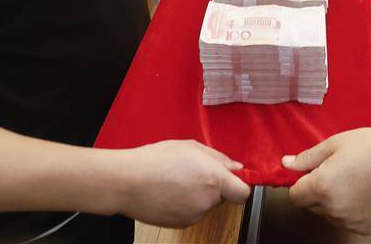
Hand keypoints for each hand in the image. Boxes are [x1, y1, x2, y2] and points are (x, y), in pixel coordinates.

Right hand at [114, 140, 249, 227]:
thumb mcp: (191, 147)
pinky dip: (186, 204)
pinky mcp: (182, 224)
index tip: (234, 179)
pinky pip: (193, 212)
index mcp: (214, 179)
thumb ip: (218, 158)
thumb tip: (235, 167)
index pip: (243, 193)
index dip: (241, 185)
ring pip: (207, 204)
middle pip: (224, 197)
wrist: (127, 183)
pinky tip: (171, 192)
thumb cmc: (156, 160)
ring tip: (178, 180)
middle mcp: (207, 201)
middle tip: (195, 171)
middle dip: (215, 186)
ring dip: (199, 194)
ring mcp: (195, 215)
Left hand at [284, 128, 370, 234]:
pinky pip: (345, 220)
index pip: (294, 196)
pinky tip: (362, 192)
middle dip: (316, 191)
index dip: (300, 183)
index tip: (311, 173)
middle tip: (336, 171)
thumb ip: (308, 157)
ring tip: (352, 179)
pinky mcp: (363, 227)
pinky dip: (349, 209)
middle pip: (310, 206)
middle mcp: (332, 209)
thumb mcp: (336, 143)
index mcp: (321, 187)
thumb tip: (286, 164)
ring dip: (332, 201)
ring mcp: (348, 221)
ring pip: (328, 214)